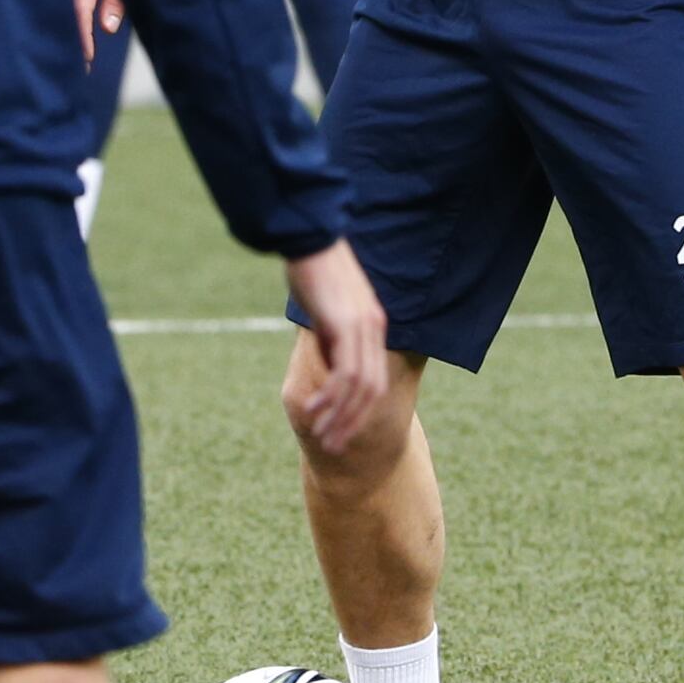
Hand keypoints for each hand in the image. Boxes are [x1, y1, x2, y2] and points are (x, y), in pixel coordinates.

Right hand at [277, 241, 391, 452]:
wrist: (309, 236)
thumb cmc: (312, 267)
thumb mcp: (325, 308)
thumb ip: (331, 334)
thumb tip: (327, 357)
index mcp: (373, 325)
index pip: (375, 379)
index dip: (360, 411)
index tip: (342, 431)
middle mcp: (374, 329)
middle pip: (372, 390)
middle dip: (353, 423)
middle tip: (334, 446)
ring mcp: (362, 328)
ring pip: (359, 388)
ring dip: (341, 417)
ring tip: (323, 438)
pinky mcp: (345, 325)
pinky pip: (344, 373)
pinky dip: (331, 398)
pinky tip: (313, 412)